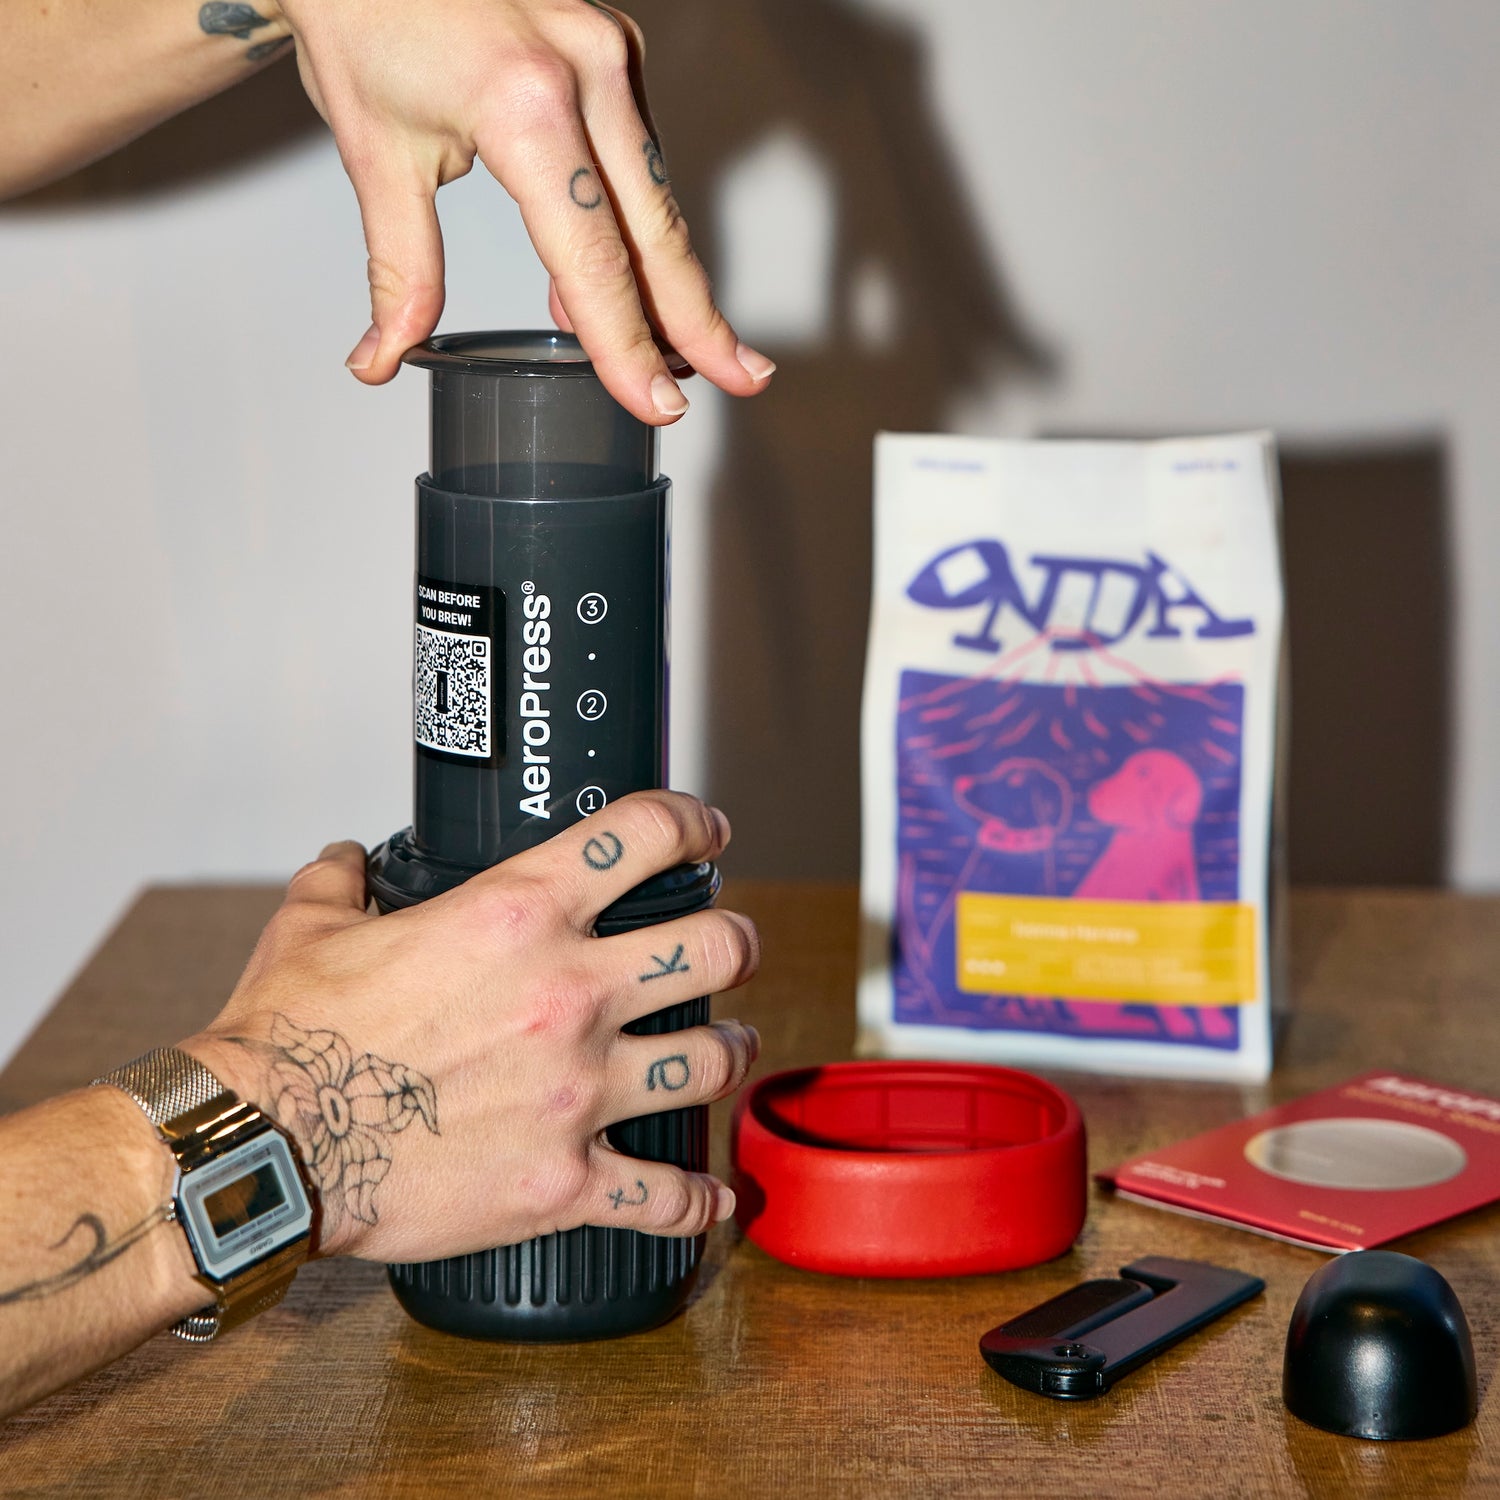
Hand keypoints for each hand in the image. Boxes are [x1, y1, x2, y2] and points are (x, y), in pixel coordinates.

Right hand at [185, 791, 759, 1261]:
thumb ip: (341, 881)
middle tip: (733, 948)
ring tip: (734, 1048)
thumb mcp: (310, 927)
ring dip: (731, 1052)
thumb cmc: (291, 1036)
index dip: (692, 824)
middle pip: (714, 948)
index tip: (707, 833)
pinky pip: (662, 1194)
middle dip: (736, 942)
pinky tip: (709, 1199)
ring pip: (710, 1060)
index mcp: (518, 914)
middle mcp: (569, 992)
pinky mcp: (564, 1178)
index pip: (643, 837)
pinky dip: (695, 1199)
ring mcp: (578, 1089)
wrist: (267, 1147)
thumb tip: (347, 861)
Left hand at [274, 0, 775, 421]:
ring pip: (658, 198)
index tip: (656, 404)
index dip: (627, 345)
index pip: (594, 259)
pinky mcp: (614, 48)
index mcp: (526, 106)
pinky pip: (642, 159)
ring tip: (680, 356)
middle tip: (744, 380)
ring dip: (667, 283)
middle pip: (660, 232)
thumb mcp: (373, 153)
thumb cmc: (363, 15)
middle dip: (699, 321)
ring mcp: (611, 53)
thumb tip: (382, 358)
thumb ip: (400, 269)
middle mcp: (589, 73)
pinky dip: (637, 226)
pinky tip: (625, 280)